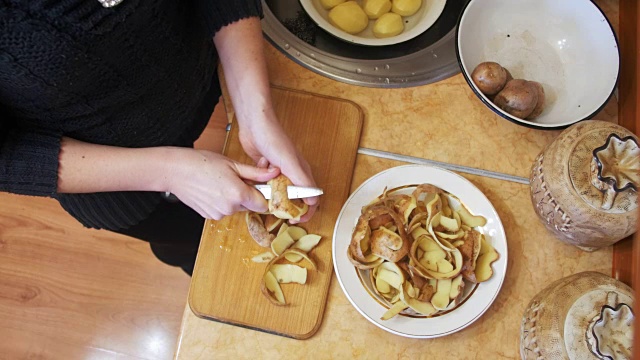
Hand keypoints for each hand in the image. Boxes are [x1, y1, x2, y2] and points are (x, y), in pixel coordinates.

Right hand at [165, 147, 279, 219]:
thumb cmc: (202, 163)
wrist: (175, 171)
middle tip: (236, 179)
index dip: (262, 194)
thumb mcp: (232, 164)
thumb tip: (275, 173)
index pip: (263, 204)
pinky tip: (212, 190)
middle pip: (249, 206)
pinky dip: (221, 202)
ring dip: (234, 198)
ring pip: (236, 208)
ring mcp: (218, 214)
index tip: (260, 186)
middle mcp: (229, 208)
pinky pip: (223, 210)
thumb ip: (256, 173)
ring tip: (221, 182)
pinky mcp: (209, 216)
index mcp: (238, 194)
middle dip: (247, 194)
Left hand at [238, 113, 318, 222]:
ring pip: (279, 193)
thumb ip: (302, 181)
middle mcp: (293, 174)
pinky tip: (259, 174)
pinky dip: (262, 184)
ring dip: (272, 195)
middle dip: (287, 207)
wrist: (255, 124)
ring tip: (265, 192)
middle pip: (295, 198)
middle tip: (278, 213)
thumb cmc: (274, 140)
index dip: (306, 211)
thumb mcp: (289, 162)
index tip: (296, 220)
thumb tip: (313, 201)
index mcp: (303, 173)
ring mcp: (280, 173)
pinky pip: (267, 185)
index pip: (311, 198)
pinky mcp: (267, 171)